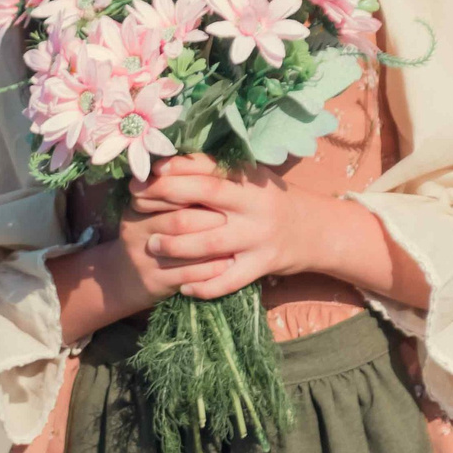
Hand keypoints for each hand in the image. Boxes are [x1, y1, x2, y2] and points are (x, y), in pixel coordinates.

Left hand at [125, 155, 310, 301]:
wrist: (316, 229)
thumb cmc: (270, 199)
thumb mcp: (249, 177)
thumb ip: (214, 170)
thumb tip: (166, 164)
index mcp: (247, 179)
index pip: (202, 171)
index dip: (168, 175)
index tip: (141, 178)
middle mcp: (252, 206)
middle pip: (201, 201)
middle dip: (163, 204)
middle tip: (136, 208)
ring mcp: (258, 238)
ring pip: (208, 244)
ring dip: (175, 247)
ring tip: (151, 246)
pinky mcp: (263, 265)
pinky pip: (228, 281)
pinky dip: (204, 287)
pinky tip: (183, 288)